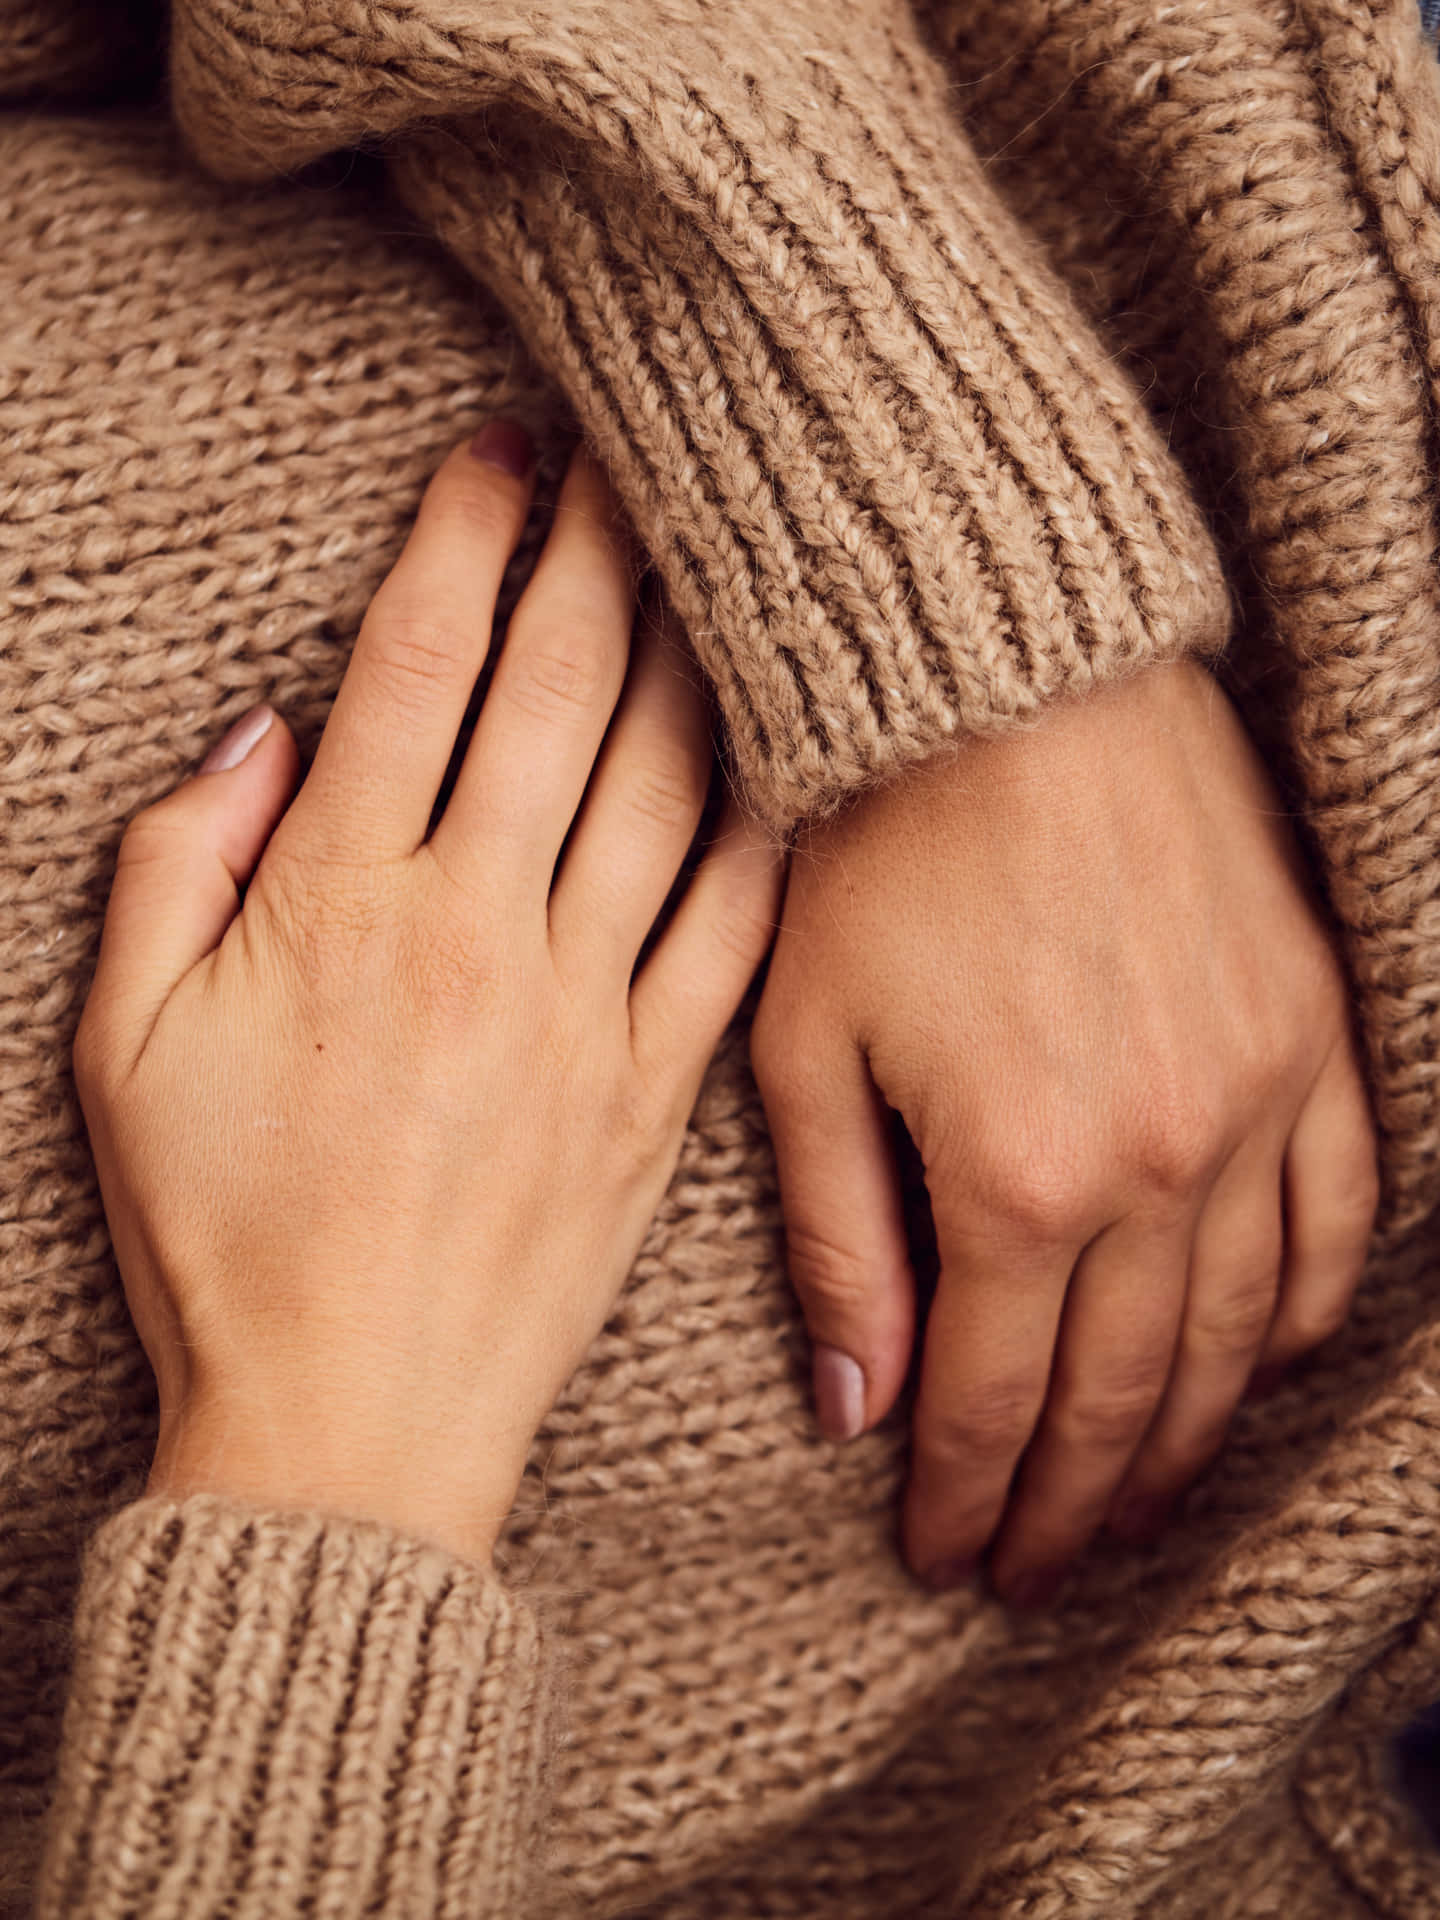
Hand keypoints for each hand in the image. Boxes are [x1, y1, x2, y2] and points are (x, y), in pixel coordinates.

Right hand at [73, 430, 783, 1563]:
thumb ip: (174, 866)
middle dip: (600, 540)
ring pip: (661, 780)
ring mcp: (583, 1010)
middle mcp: (478, 932)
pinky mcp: (656, 1090)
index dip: (464, 533)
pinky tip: (802, 739)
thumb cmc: (219, 1240)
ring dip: (694, 644)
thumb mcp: (124, 1047)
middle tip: (642, 437)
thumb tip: (260, 734)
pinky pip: (731, 927)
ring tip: (728, 544)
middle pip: (559, 688)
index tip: (501, 446)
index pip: (414, 666)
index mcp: (343, 904)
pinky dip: (766, 820)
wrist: (348, 1429)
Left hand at [751, 659, 1378, 1603]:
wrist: (1009, 675)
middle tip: (1032, 1565)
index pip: (992, 1399)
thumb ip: (838, 1239)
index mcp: (1017, 1175)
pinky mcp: (1314, 1028)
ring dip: (1188, 1438)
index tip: (939, 1551)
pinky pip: (1339, 1213)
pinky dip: (1302, 1309)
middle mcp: (1161, 1160)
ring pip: (1238, 1333)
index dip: (964, 1494)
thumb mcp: (805, 1047)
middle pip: (1123, 1393)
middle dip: (1070, 1502)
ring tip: (1136, 1502)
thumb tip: (856, 1408)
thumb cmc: (874, 845)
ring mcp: (1259, 1096)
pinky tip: (1263, 1356)